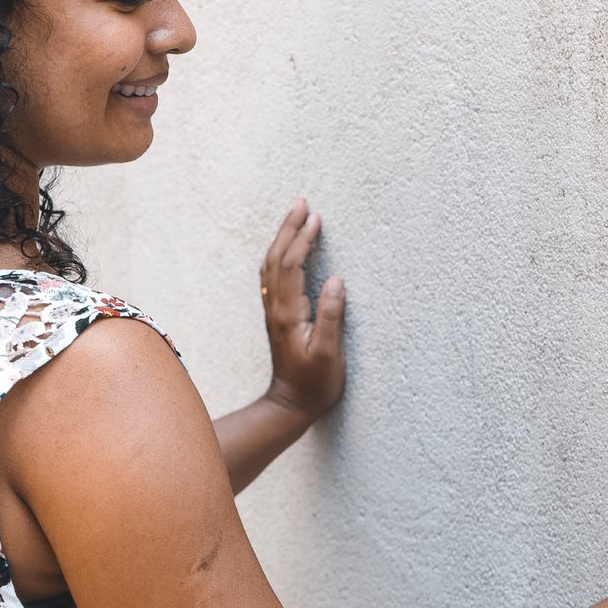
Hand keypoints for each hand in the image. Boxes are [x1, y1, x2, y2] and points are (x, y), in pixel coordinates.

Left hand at [260, 197, 345, 421]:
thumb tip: (336, 281)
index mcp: (288, 313)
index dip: (303, 240)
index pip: (292, 266)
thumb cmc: (314, 383)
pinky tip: (287, 249)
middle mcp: (275, 308)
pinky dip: (280, 255)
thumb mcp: (328, 353)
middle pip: (276, 259)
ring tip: (295, 217)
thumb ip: (331, 316)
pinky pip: (273, 277)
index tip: (316, 218)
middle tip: (301, 203)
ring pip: (271, 266)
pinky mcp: (277, 316)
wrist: (291, 404)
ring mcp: (273, 311)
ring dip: (282, 238)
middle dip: (288, 228)